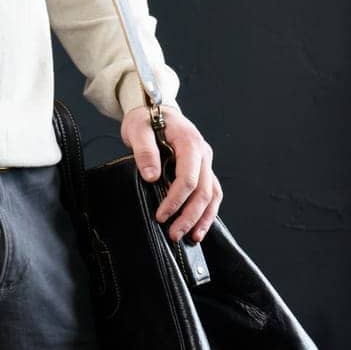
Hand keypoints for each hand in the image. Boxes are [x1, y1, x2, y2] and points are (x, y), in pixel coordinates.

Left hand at [121, 103, 222, 244]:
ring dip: (202, 218)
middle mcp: (203, 154)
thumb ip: (145, 152)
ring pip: (212, 194)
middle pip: (203, 191)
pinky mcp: (203, 171)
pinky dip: (208, 212)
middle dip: (189, 216)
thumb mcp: (138, 131)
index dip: (176, 200)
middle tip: (173, 234)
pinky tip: (198, 229)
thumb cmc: (146, 120)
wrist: (155, 111)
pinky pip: (211, 193)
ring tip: (191, 238)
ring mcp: (206, 163)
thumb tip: (152, 177)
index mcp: (189, 142)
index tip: (161, 215)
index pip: (188, 178)